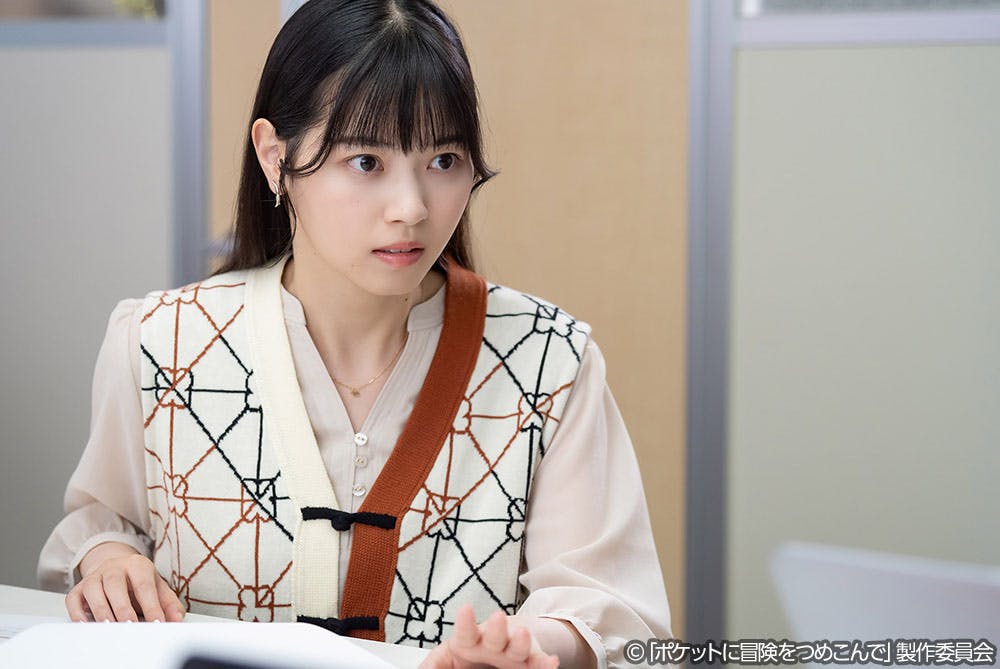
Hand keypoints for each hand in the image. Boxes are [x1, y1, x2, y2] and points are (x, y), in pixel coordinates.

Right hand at [65, 542, 184, 622]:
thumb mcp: (157, 587)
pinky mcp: (79, 588)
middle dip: (123, 607)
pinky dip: (77, 612)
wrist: (116, 566)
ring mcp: (95, 576)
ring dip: (101, 610)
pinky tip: (86, 623)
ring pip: (94, 590)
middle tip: (131, 625)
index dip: (151, 605)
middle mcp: (114, 567)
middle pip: (116, 585)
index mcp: (137, 565)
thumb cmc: (138, 581)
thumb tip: (177, 619)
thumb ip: (169, 603)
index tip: (157, 623)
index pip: (144, 585)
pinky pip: (74, 599)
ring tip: (110, 626)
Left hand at [420, 605, 559, 668]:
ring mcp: (513, 653)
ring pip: (518, 646)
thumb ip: (435, 664)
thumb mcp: (448, 657)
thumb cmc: (473, 651)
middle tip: (496, 617)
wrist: (500, 650)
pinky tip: (551, 662)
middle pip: (495, 635)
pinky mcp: (530, 663)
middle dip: (495, 627)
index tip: (465, 608)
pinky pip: (539, 663)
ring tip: (521, 634)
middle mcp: (494, 644)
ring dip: (520, 641)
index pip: (466, 631)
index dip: (466, 621)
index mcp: (470, 641)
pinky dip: (545, 662)